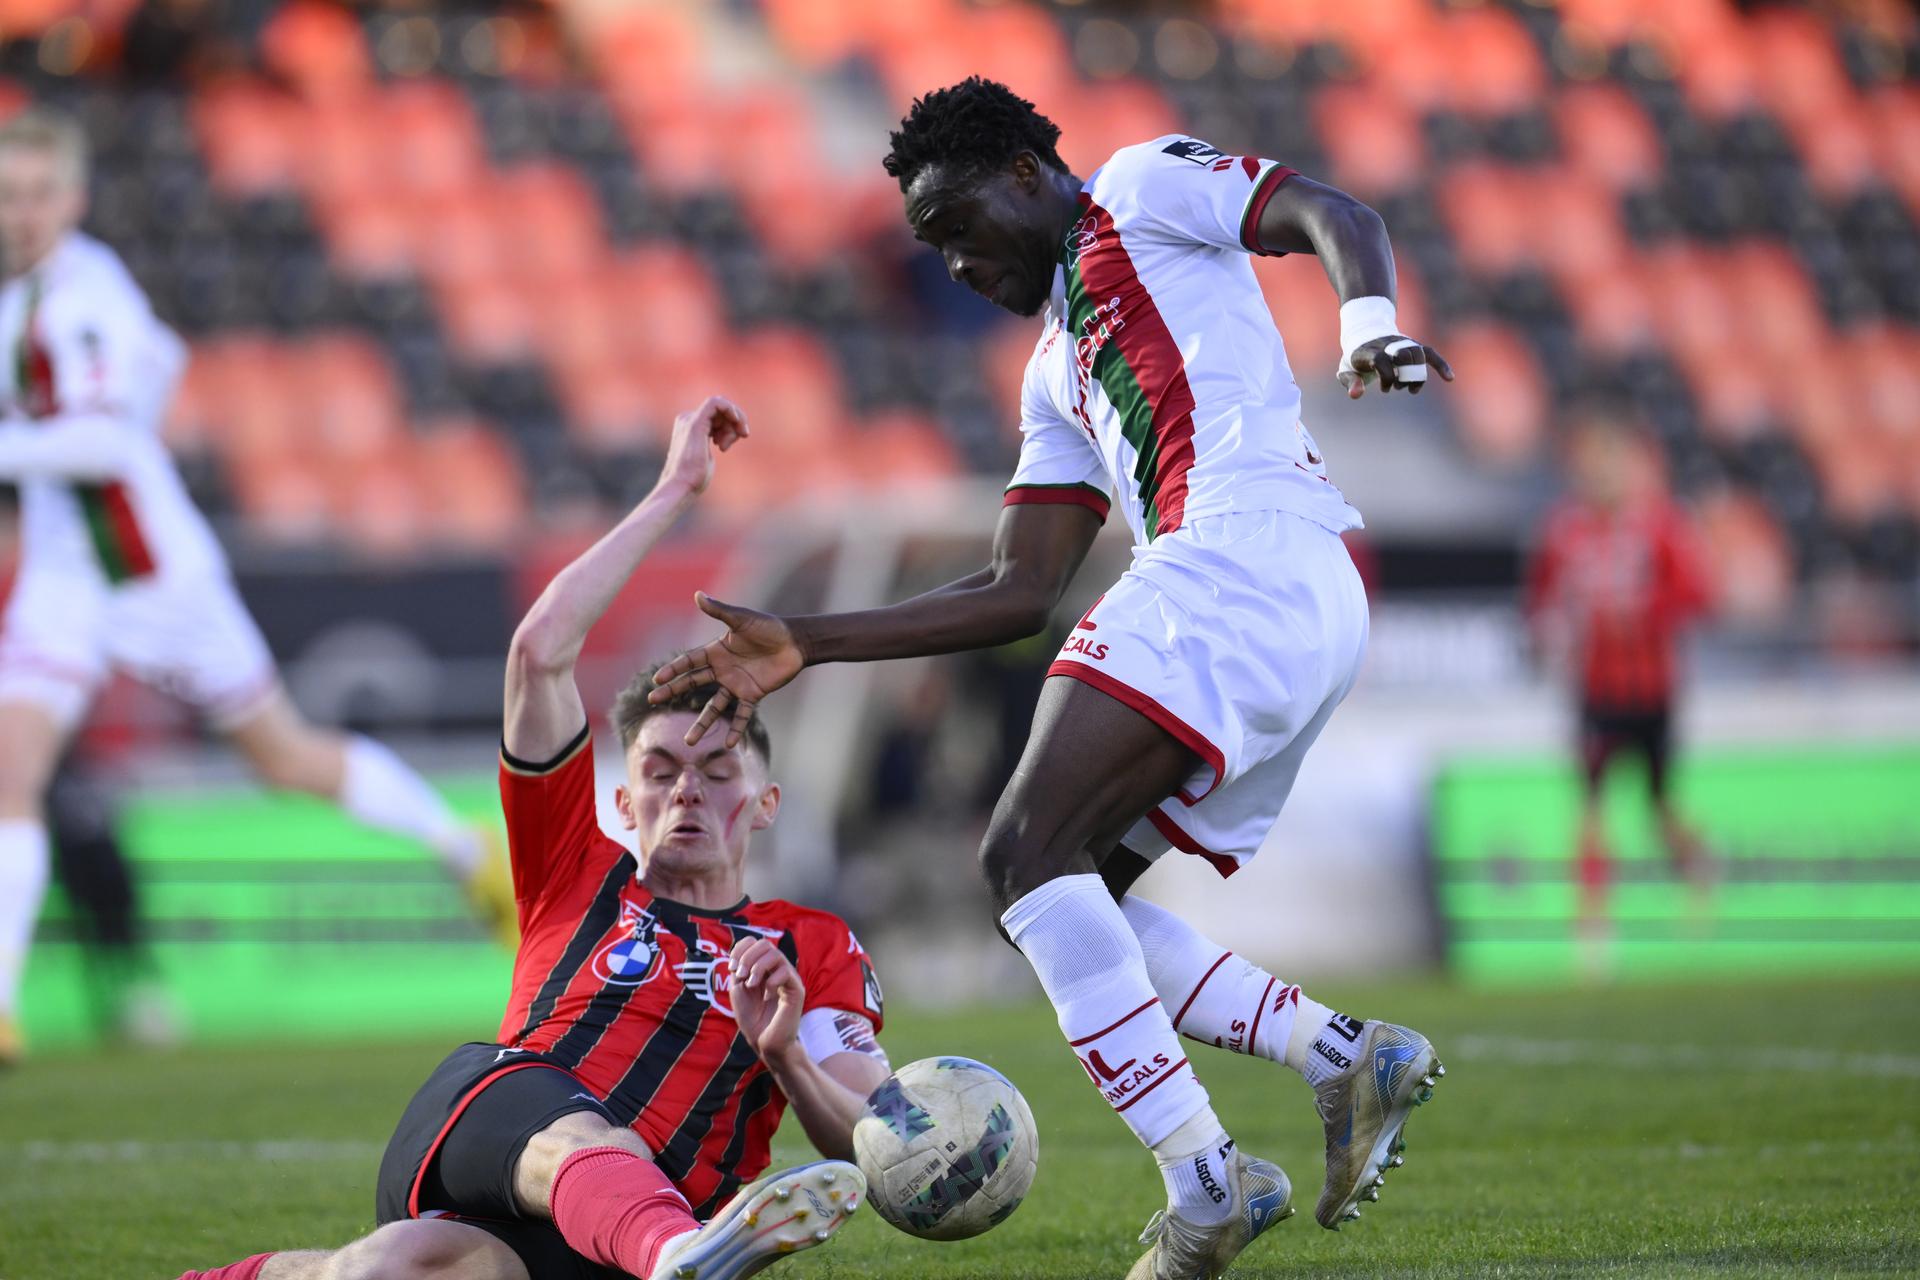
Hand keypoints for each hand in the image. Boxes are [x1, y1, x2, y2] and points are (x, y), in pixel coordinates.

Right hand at [649, 594, 804, 746]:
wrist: (795, 642)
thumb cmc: (768, 628)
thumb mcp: (742, 619)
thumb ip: (720, 611)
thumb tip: (697, 595)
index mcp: (716, 652)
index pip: (688, 662)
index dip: (672, 670)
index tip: (656, 679)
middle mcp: (722, 670)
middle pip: (692, 683)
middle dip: (672, 691)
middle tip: (653, 700)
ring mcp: (736, 685)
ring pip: (714, 708)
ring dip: (702, 724)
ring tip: (690, 743)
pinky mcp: (753, 695)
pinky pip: (742, 716)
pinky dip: (736, 730)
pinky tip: (727, 744)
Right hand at [659, 395, 748, 495]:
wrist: (682, 486)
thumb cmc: (694, 479)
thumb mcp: (707, 456)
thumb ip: (712, 443)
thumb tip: (721, 442)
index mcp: (690, 426)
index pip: (717, 413)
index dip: (732, 422)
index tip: (739, 437)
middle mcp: (687, 420)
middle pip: (721, 409)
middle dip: (735, 421)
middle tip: (742, 436)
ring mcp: (689, 420)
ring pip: (721, 405)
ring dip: (734, 421)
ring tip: (728, 444)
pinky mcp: (695, 423)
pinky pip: (716, 403)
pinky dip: (730, 409)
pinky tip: (737, 421)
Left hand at [729, 936, 804, 1065]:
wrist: (764, 1042)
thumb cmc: (752, 1019)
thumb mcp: (738, 990)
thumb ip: (739, 970)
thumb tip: (740, 955)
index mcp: (763, 967)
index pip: (754, 942)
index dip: (740, 949)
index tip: (732, 968)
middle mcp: (777, 969)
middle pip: (764, 944)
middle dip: (747, 957)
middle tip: (740, 976)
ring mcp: (788, 978)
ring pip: (775, 954)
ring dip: (757, 967)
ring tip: (751, 984)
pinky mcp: (796, 989)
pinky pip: (785, 972)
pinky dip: (770, 981)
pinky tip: (767, 995)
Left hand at [1339, 337, 1453, 399]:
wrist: (1366, 331)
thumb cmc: (1356, 356)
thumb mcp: (1346, 368)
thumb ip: (1349, 381)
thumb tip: (1356, 395)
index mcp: (1371, 350)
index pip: (1382, 361)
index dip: (1386, 376)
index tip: (1385, 388)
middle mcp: (1389, 345)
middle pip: (1405, 355)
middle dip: (1405, 375)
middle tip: (1398, 387)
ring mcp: (1402, 344)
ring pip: (1419, 354)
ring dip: (1418, 374)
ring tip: (1412, 389)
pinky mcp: (1412, 346)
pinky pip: (1430, 353)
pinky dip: (1440, 365)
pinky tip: (1449, 378)